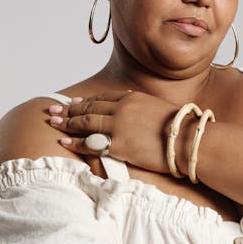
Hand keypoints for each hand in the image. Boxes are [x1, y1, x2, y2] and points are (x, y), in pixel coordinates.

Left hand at [48, 91, 179, 173]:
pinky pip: (91, 143)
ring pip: (86, 122)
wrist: (189, 141)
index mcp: (133, 98)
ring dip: (67, 123)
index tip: (73, 104)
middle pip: (90, 107)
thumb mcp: (158, 107)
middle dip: (69, 110)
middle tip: (53, 111)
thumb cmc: (180, 127)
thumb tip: (130, 100)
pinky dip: (75, 142)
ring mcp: (119, 127)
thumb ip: (141, 105)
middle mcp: (122, 109)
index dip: (86, 101)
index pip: (103, 97)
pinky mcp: (119, 145)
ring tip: (53, 123)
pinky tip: (63, 141)